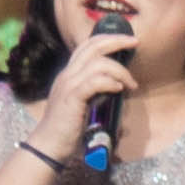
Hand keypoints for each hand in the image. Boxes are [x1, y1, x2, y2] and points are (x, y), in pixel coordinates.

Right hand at [38, 17, 144, 163]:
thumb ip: (96, 92)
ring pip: (98, 64)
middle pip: (93, 46)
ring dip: (120, 71)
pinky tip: (119, 90)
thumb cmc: (68, 128)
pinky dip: (110, 82)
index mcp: (69, 74)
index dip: (109, 39)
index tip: (129, 42)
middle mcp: (67, 74)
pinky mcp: (71, 98)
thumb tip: (117, 86)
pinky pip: (94, 82)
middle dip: (117, 41)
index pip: (88, 45)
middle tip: (135, 43)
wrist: (49, 145)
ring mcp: (67, 85)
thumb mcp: (84, 103)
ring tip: (131, 85)